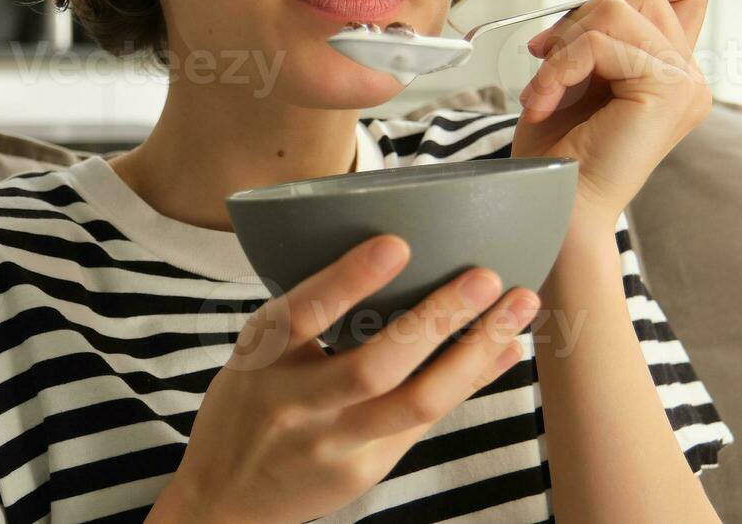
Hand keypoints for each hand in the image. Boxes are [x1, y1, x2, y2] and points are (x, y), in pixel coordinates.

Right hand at [148, 235, 539, 523]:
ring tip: (517, 309)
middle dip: (438, 318)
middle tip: (485, 277)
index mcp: (262, 359)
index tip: (397, 243)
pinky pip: (427, 423)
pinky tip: (503, 351)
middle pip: (374, 366)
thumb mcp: (260, 355)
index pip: (302, 313)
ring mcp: (333, 445)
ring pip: (417, 403)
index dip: (349, 280)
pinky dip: (470, 381)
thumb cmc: (250, 406)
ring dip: (475, 353)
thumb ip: (310, 317)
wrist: (223, 499)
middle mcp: (296, 404)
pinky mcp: (363, 472)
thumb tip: (398, 255)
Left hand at [508, 0, 713, 217]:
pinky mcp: (670, 93)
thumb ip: (594, 16)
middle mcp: (690, 73)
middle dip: (582, 6)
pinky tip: (544, 101)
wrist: (555, 211)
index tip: (576, 17)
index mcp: (672, 64)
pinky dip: (559, 65)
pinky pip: (604, 41)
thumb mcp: (570, 66)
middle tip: (547, 54)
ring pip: (622, 4)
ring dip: (565, 40)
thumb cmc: (557, 153)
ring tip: (545, 86)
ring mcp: (687, 83)